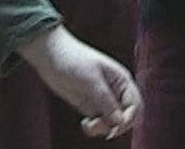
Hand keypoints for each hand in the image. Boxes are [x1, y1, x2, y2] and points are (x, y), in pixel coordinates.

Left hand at [18, 26, 139, 139]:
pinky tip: (84, 124)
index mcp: (121, 80)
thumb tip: (119, 121)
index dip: (128, 119)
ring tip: (87, 125)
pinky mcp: (90, 105)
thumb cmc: (72, 59)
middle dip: (115, 126)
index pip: (135, 105)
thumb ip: (106, 101)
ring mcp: (103, 99)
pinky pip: (99, 122)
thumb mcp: (91, 80)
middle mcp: (115, 91)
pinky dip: (94, 127)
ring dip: (102, 128)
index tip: (114, 129)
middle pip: (126, 116)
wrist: (50, 54)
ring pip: (112, 122)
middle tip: (97, 126)